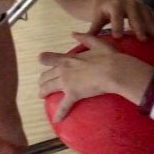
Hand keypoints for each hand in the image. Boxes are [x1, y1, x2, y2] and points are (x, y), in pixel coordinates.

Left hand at [38, 33, 153, 121]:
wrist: (113, 70)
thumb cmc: (107, 56)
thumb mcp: (96, 42)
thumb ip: (84, 38)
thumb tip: (74, 33)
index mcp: (68, 58)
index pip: (49, 58)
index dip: (43, 59)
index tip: (40, 60)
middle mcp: (63, 70)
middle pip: (45, 76)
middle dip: (42, 80)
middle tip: (42, 84)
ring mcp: (66, 83)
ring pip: (48, 88)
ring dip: (43, 92)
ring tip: (42, 96)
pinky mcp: (73, 95)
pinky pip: (63, 106)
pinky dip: (60, 114)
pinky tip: (57, 120)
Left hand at [88, 0, 153, 41]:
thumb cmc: (99, 10)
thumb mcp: (95, 17)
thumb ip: (93, 29)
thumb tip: (83, 41)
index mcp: (114, 4)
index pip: (116, 13)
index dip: (117, 24)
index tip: (118, 37)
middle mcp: (129, 3)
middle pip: (135, 14)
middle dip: (140, 26)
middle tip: (143, 39)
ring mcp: (140, 5)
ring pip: (150, 16)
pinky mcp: (147, 9)